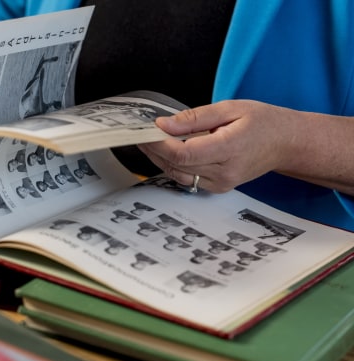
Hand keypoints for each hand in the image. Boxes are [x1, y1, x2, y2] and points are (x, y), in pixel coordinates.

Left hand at [138, 100, 293, 192]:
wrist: (286, 144)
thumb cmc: (262, 122)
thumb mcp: (230, 108)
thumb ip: (194, 118)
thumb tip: (163, 125)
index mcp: (230, 148)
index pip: (183, 154)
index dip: (159, 144)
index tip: (145, 130)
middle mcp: (224, 172)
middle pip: (176, 165)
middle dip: (154, 149)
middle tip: (140, 132)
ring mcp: (221, 184)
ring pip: (177, 174)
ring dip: (159, 158)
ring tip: (149, 140)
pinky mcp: (217, 188)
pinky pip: (186, 179)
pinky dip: (172, 165)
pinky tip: (166, 150)